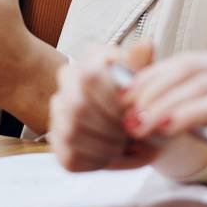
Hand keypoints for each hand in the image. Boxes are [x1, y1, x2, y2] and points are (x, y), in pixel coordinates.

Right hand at [50, 40, 162, 171]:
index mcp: (91, 59)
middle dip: (111, 127)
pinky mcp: (57, 143)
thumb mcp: (149, 81)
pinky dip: (99, 162)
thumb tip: (146, 44)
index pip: (89, 76)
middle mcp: (68, 82)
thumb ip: (144, 66)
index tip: (134, 113)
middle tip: (132, 134)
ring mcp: (59, 112)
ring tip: (127, 146)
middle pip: (77, 107)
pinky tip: (114, 155)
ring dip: (107, 146)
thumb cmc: (144, 100)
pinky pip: (70, 157)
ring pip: (71, 133)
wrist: (144, 126)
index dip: (113, 100)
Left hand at [123, 52, 206, 200]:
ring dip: (161, 102)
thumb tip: (176, 122)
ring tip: (136, 124)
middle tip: (123, 112)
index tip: (129, 102)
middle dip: (150, 87)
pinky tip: (164, 129)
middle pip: (191, 65)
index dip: (156, 79)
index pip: (194, 63)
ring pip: (200, 80)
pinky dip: (185, 114)